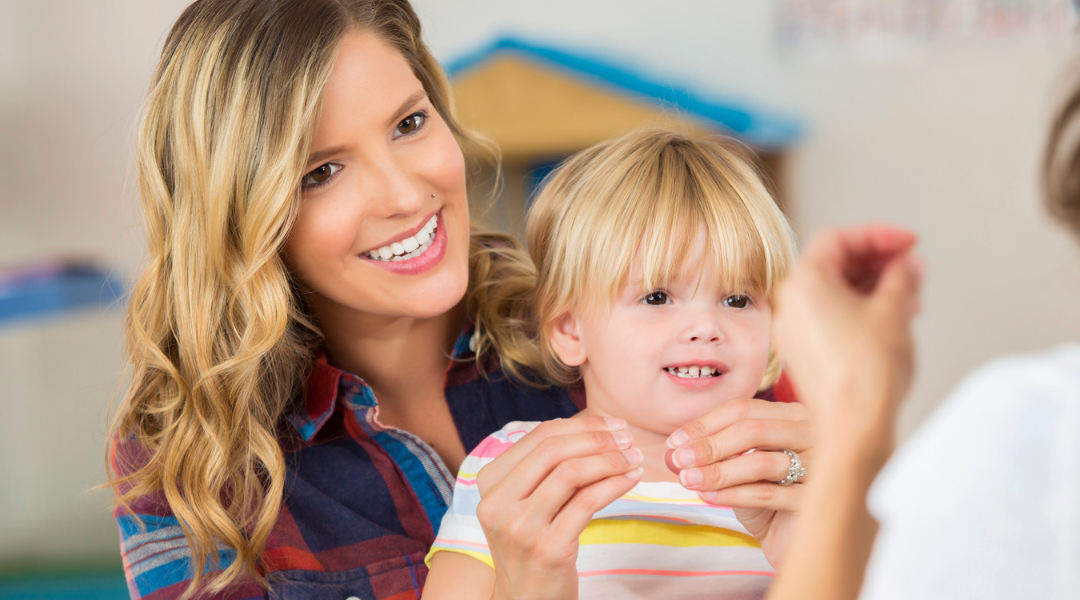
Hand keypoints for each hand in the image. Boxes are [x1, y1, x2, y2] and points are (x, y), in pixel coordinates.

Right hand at [475, 417, 642, 599]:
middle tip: (627, 439)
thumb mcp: (524, 502)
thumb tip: (590, 428)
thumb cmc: (532, 543)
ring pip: (571, 473)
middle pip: (553, 450)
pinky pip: (587, 502)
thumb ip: (545, 468)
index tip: (612, 425)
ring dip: (610, 460)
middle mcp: (498, 503)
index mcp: (489, 483)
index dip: (580, 425)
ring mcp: (521, 527)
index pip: (538, 436)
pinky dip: (614, 484)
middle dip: (597, 439)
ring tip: (632, 458)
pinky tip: (630, 479)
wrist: (525, 599)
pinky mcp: (548, 548)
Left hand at [664, 398, 812, 566]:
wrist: (789, 534)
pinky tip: (708, 496)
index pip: (742, 409)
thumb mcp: (736, 464)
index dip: (704, 424)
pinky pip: (768, 494)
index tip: (674, 442)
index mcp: (792, 415)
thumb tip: (673, 448)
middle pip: (752, 429)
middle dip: (709, 445)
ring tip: (688, 480)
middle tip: (678, 460)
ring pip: (761, 462)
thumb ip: (710, 450)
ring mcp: (819, 466)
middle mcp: (813, 434)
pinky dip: (733, 494)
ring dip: (718, 471)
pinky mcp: (815, 501)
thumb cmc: (762, 491)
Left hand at [772, 225, 921, 449]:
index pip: (839, 238)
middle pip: (833, 263)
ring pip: (832, 291)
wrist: (854, 425)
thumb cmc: (868, 371)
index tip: (908, 242)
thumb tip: (908, 264)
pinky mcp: (801, 351)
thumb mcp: (895, 309)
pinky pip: (827, 316)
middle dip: (876, 261)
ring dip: (871, 286)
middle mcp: (788, 302)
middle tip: (910, 266)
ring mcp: (792, 328)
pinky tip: (889, 318)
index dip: (878, 235)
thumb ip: (903, 276)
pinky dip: (857, 309)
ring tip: (909, 294)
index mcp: (803, 281)